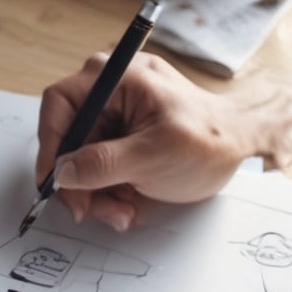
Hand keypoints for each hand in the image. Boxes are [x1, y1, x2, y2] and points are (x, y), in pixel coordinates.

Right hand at [36, 53, 291, 230]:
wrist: (242, 150)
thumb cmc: (208, 142)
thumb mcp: (153, 156)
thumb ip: (103, 163)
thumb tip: (63, 172)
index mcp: (118, 78)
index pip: (60, 104)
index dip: (50, 145)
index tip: (52, 181)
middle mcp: (111, 91)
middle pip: (69, 140)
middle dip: (80, 182)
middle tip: (91, 211)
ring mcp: (117, 115)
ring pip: (81, 161)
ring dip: (96, 194)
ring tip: (123, 213)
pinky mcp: (123, 138)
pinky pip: (98, 168)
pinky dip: (109, 192)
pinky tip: (129, 204)